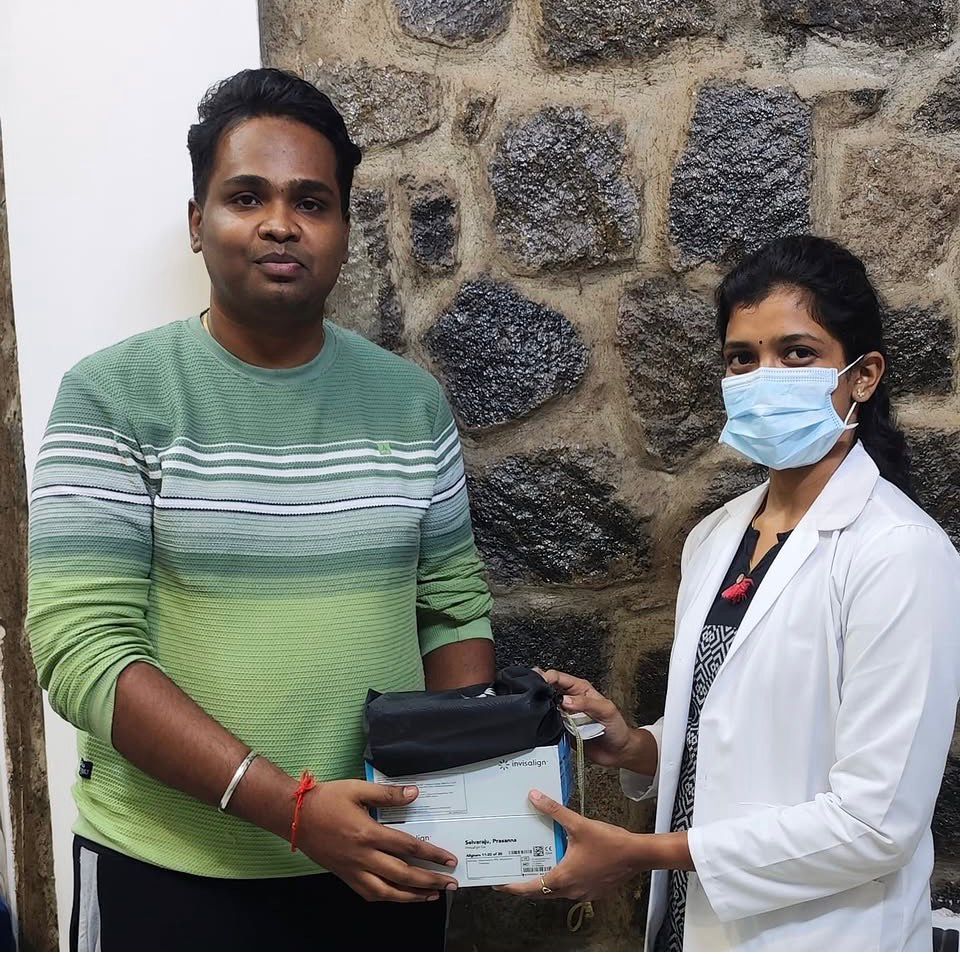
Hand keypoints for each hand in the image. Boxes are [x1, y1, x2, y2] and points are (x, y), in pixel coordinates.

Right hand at [295, 780, 458, 901]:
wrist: (294, 816)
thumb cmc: (326, 799)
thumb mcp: (358, 789)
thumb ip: (387, 794)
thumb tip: (414, 794)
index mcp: (368, 833)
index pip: (408, 847)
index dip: (431, 854)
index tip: (449, 860)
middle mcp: (363, 857)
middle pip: (403, 874)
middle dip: (430, 880)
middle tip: (450, 883)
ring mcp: (353, 870)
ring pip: (387, 892)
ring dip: (412, 896)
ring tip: (431, 895)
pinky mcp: (344, 876)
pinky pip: (369, 894)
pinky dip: (388, 898)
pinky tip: (399, 896)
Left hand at [495, 790, 646, 899]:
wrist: (638, 855)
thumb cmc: (609, 842)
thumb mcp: (579, 823)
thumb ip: (554, 811)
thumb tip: (534, 797)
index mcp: (563, 878)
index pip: (530, 888)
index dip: (513, 887)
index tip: (499, 884)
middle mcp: (571, 891)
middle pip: (541, 892)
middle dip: (526, 884)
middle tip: (512, 874)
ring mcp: (583, 893)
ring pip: (557, 892)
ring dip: (545, 882)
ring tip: (534, 867)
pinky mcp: (594, 891)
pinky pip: (571, 889)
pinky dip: (562, 881)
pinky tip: (563, 865)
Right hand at [538, 669, 633, 767]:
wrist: (618, 752)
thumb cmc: (617, 727)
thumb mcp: (606, 710)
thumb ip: (586, 703)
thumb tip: (565, 700)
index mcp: (580, 689)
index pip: (559, 678)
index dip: (547, 677)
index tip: (539, 682)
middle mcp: (570, 700)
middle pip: (549, 690)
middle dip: (539, 690)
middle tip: (531, 693)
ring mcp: (565, 715)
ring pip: (546, 707)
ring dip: (540, 707)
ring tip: (533, 708)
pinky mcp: (562, 729)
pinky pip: (548, 724)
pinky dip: (543, 723)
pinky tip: (539, 723)